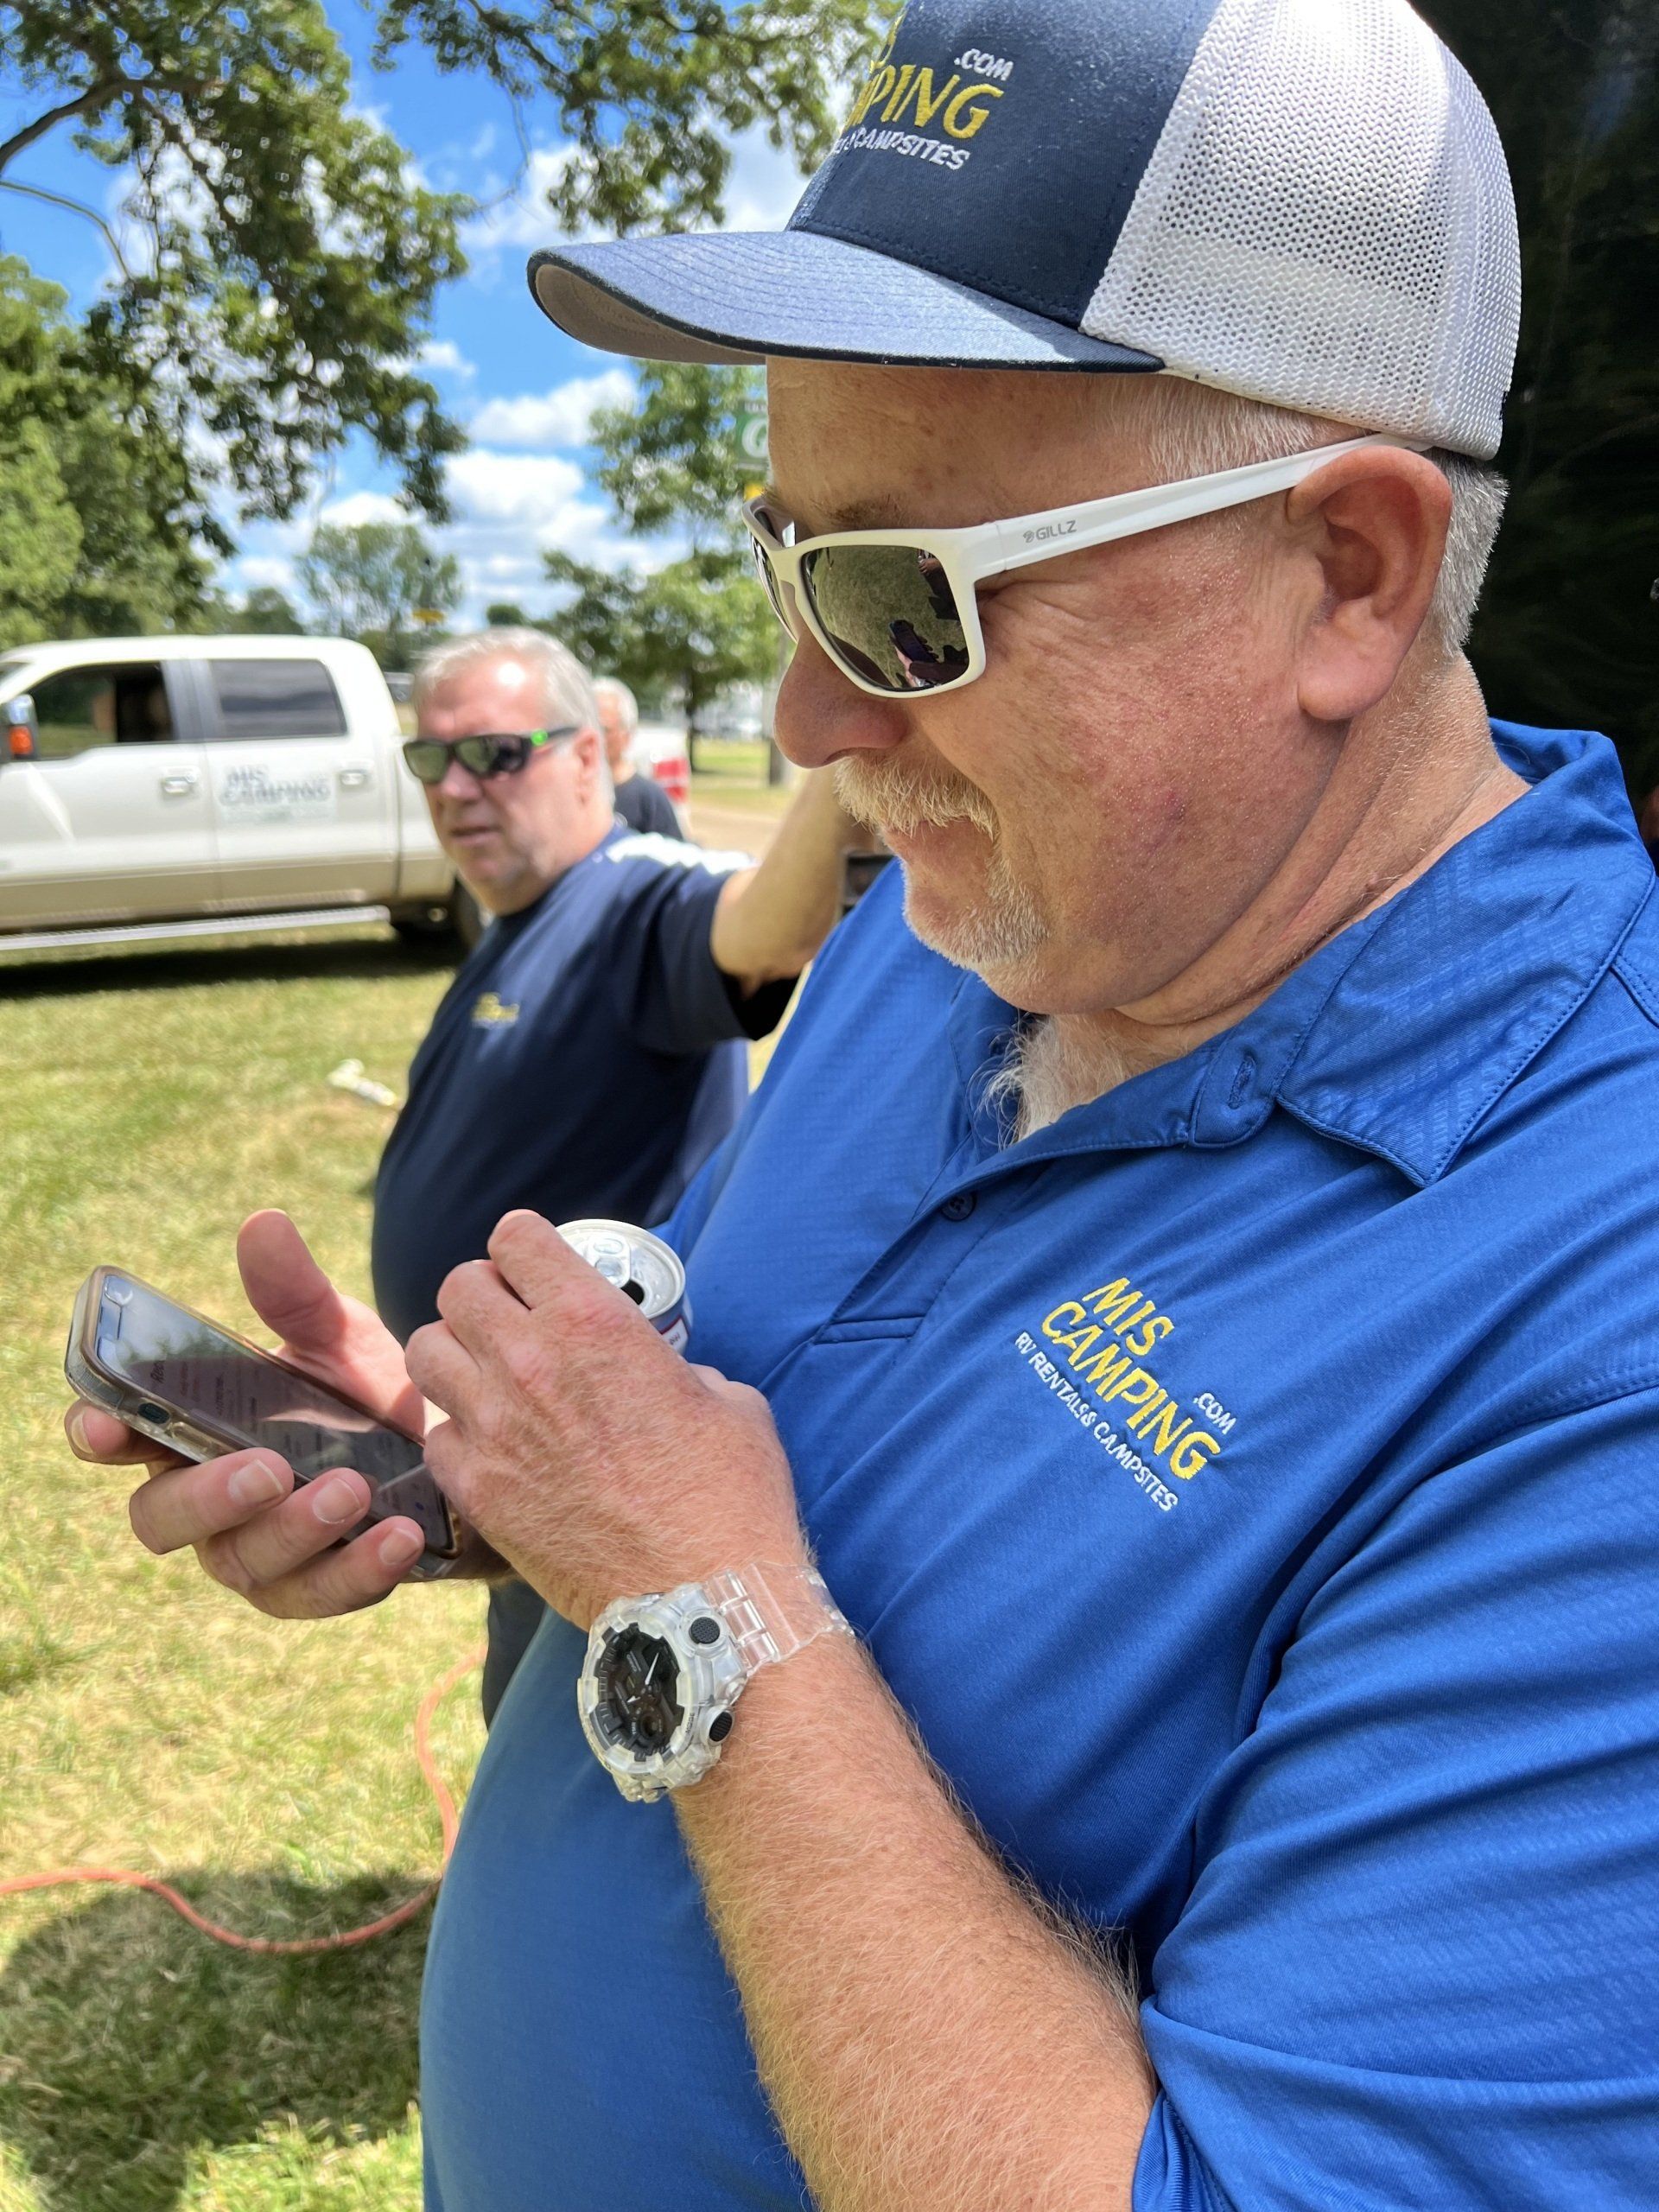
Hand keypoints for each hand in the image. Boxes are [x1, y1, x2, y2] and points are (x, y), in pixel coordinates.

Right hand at [66, 1211, 431, 1617]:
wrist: (454, 1454)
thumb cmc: (365, 1394)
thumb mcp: (338, 1338)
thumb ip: (295, 1294)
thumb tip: (263, 1224)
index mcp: (190, 1428)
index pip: (117, 1435)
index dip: (96, 1431)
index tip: (107, 1426)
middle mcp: (207, 1499)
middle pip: (161, 1518)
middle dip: (208, 1497)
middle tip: (267, 1468)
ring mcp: (256, 1553)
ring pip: (243, 1562)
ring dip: (294, 1530)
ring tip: (353, 1491)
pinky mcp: (315, 1589)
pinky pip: (319, 1596)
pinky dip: (358, 1570)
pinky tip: (399, 1535)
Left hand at [406, 1211, 807, 1626]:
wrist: (700, 1598)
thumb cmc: (729, 1496)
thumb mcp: (727, 1400)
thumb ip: (677, 1367)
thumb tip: (664, 1373)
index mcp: (592, 1320)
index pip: (515, 1237)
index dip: (526, 1247)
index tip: (538, 1269)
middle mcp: (529, 1361)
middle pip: (457, 1286)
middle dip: (485, 1295)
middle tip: (513, 1322)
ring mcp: (493, 1427)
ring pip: (425, 1353)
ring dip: (455, 1356)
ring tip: (488, 1378)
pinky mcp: (477, 1491)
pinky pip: (436, 1437)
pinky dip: (458, 1436)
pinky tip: (494, 1449)